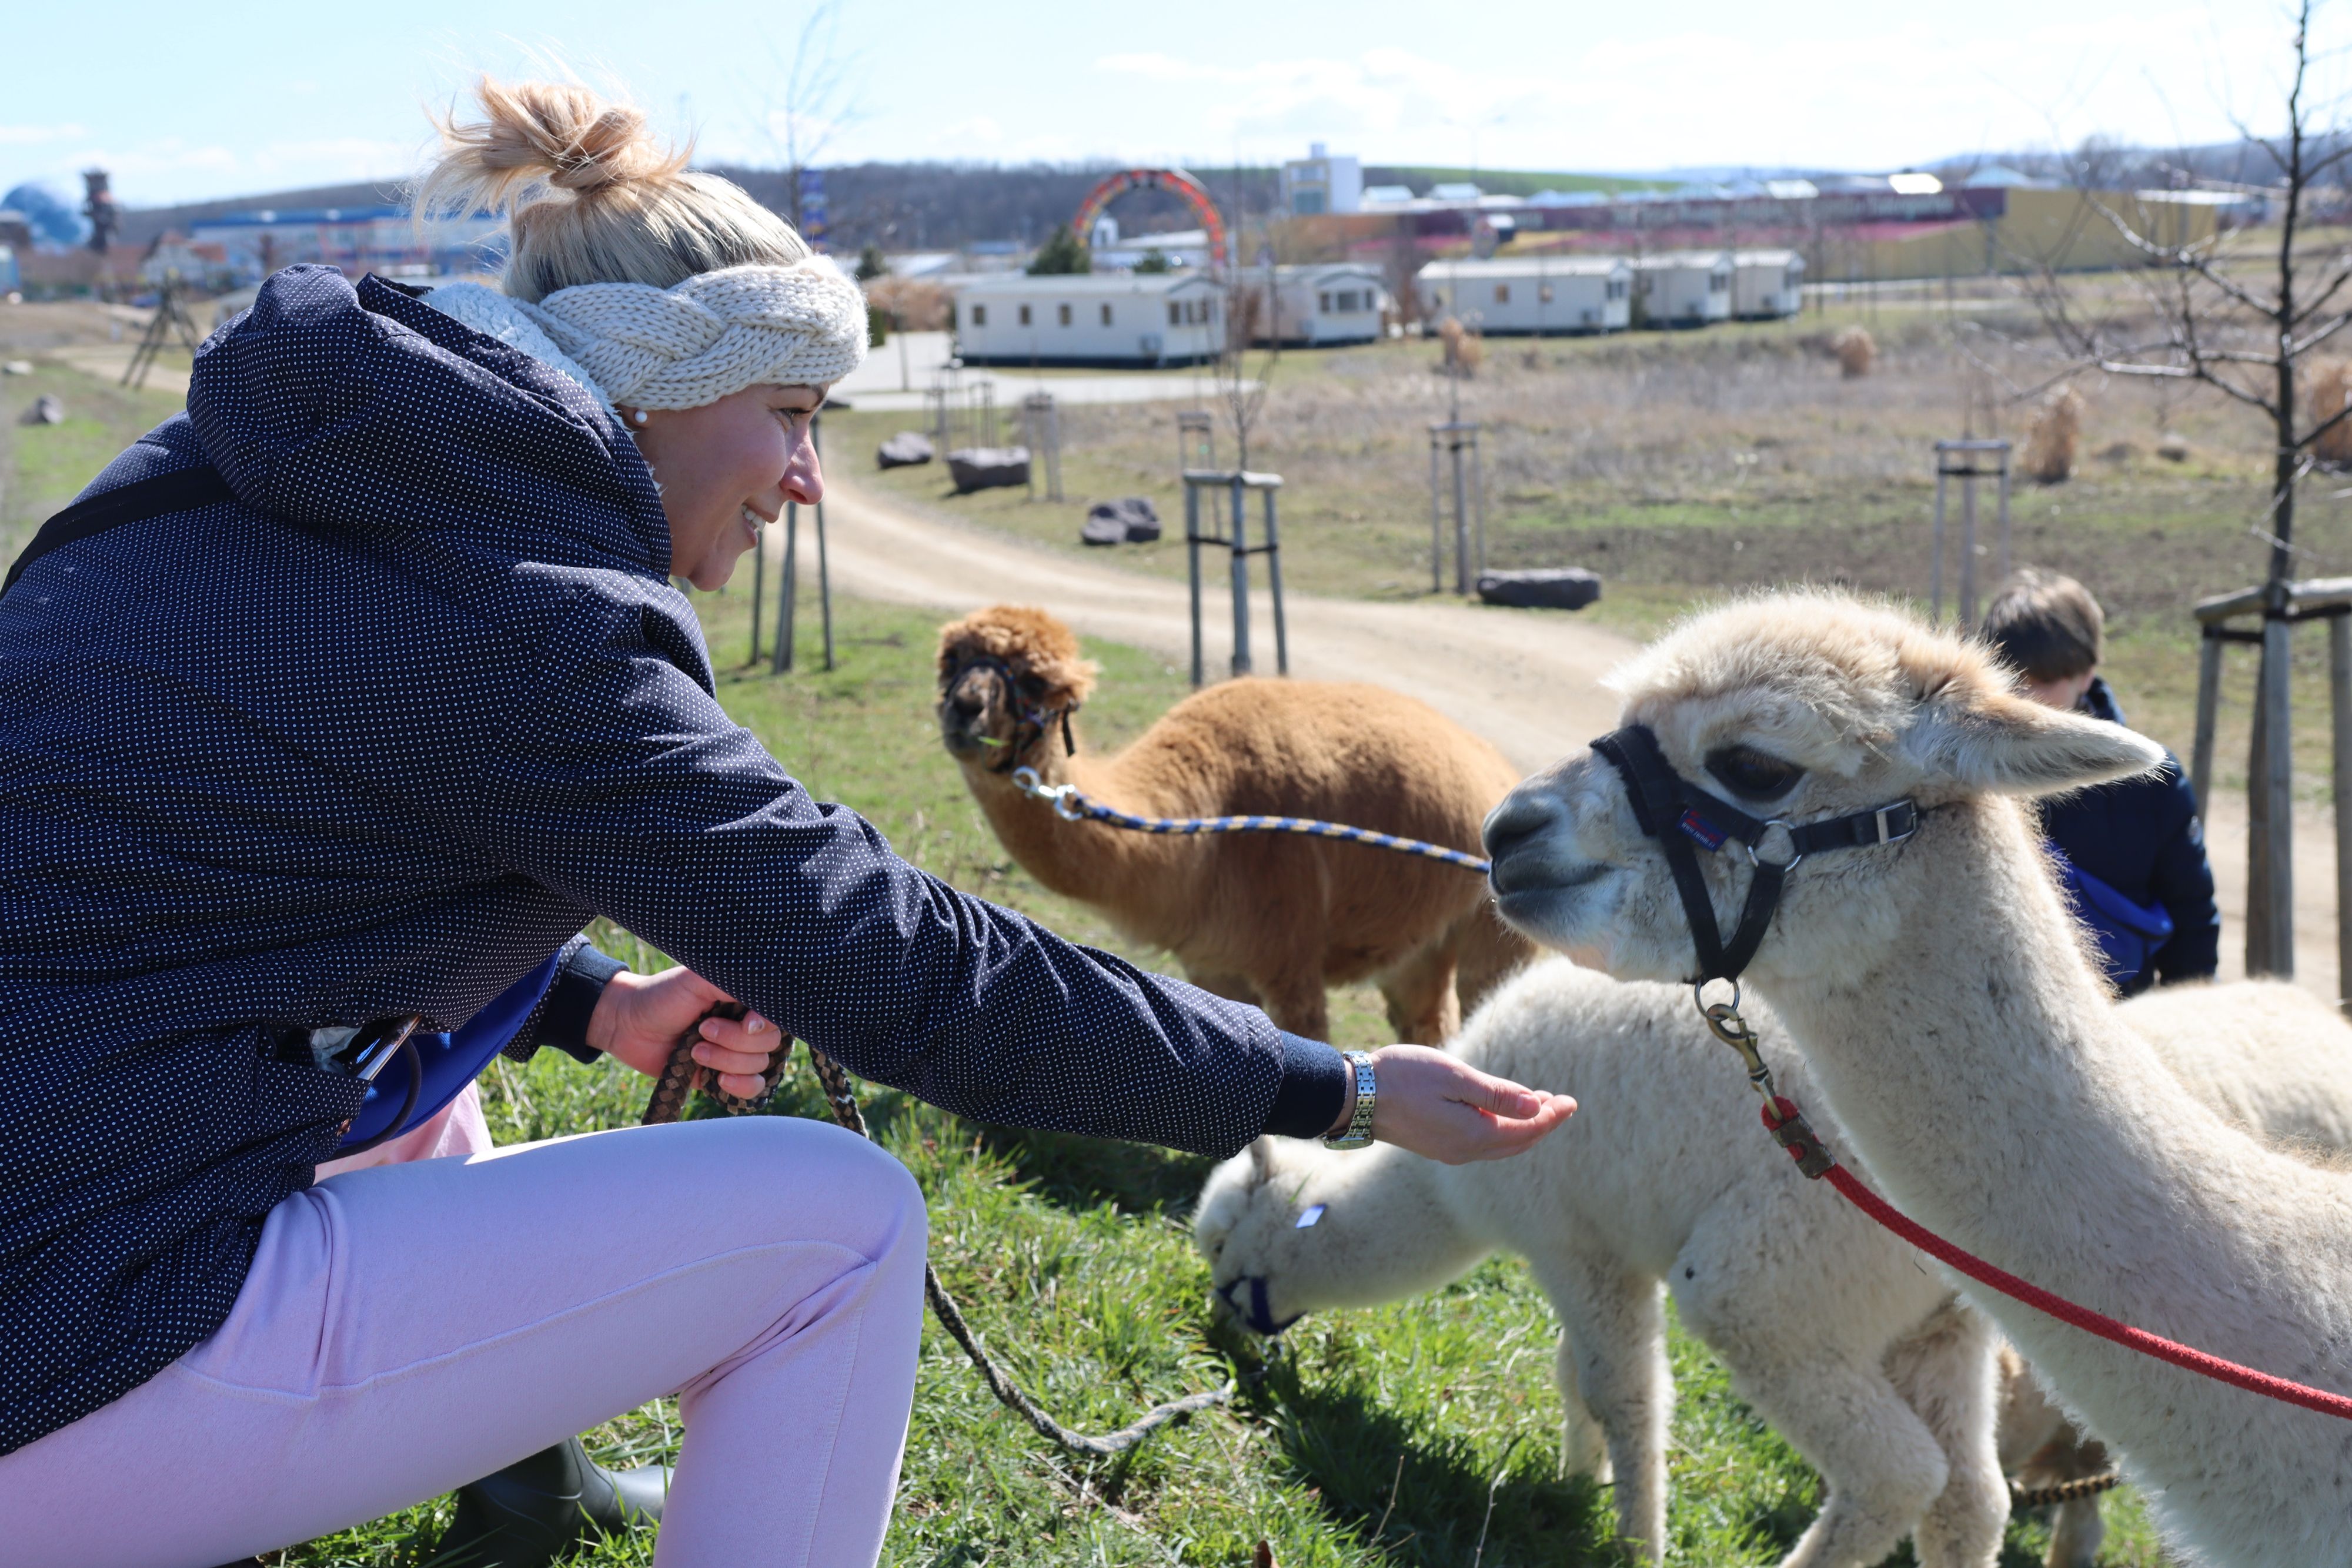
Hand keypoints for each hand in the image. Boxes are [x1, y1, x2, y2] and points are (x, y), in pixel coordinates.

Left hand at [588, 967, 783, 1099]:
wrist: (627, 1024)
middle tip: (702, 1029)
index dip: (763, 1025)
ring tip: (694, 1050)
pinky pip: (752, 1089)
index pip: (777, 1017)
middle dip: (734, 1041)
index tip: (744, 1023)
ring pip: (759, 1066)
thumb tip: (764, 1015)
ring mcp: (736, 1052)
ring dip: (725, 1060)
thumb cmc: (663, 995)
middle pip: (769, 1044)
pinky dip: (739, 1086)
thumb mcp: (699, 979)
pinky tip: (717, 1079)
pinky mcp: (723, 1076)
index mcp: (745, 1000)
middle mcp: (746, 1025)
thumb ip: (735, 985)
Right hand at [1349, 1045, 1575, 1163]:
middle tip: (1564, 1103)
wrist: (1354, 1096)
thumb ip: (1497, 1094)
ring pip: (1500, 1144)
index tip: (1571, 1101)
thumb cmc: (1403, 1078)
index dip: (1551, 1116)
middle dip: (1542, 1123)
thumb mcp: (1455, 1077)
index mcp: (1473, 1136)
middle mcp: (1464, 1151)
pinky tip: (1501, 1113)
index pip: (1526, 1130)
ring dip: (1522, 1127)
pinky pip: (1482, 1142)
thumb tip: (1537, 1106)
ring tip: (1539, 1104)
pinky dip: (1501, 1129)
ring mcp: (1449, 1151)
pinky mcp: (1436, 1145)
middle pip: (1517, 1142)